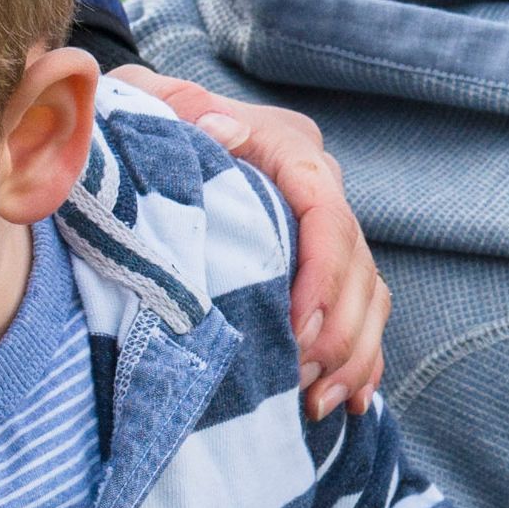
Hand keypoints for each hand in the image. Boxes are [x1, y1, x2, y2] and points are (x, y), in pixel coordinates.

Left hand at [116, 70, 386, 413]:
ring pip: (368, 293)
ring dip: (352, 354)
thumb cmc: (139, 123)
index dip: (321, 272)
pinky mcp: (320, 263)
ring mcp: (321, 225)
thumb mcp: (145, 104)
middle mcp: (315, 183)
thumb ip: (178, 109)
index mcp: (282, 143)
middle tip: (300, 380)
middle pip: (355, 260)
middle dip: (337, 330)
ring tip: (315, 403)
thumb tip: (226, 132)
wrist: (143, 133)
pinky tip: (346, 401)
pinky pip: (362, 312)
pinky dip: (360, 359)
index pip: (323, 206)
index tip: (297, 329)